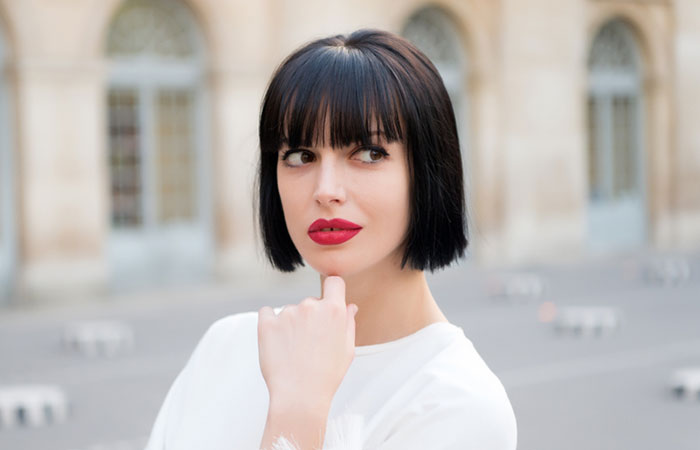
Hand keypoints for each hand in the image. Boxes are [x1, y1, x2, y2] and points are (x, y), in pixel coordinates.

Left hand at [257, 276, 358, 409]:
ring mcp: (287, 313)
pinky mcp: (267, 323)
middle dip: (311, 317)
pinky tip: (277, 341)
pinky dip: (270, 322)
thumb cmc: (326, 376)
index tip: (329, 301)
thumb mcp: (347, 349)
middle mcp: (310, 306)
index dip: (333, 291)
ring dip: (292, 324)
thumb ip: (348, 323)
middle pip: (312, 302)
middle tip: (311, 344)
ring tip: (294, 351)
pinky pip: (267, 312)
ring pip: (291, 311)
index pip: (334, 283)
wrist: (300, 395)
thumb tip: (349, 306)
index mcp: (333, 310)